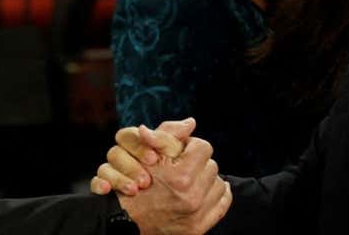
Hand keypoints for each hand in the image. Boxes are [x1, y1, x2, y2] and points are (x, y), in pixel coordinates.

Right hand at [92, 120, 230, 234]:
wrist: (126, 222)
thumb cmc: (132, 184)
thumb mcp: (145, 154)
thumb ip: (167, 135)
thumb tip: (191, 123)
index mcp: (180, 177)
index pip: (203, 147)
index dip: (190, 146)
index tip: (181, 152)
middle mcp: (192, 198)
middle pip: (211, 165)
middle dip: (198, 163)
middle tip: (183, 167)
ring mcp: (197, 215)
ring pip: (218, 183)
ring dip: (205, 179)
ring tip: (189, 181)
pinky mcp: (199, 228)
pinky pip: (222, 203)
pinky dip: (216, 195)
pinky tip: (204, 191)